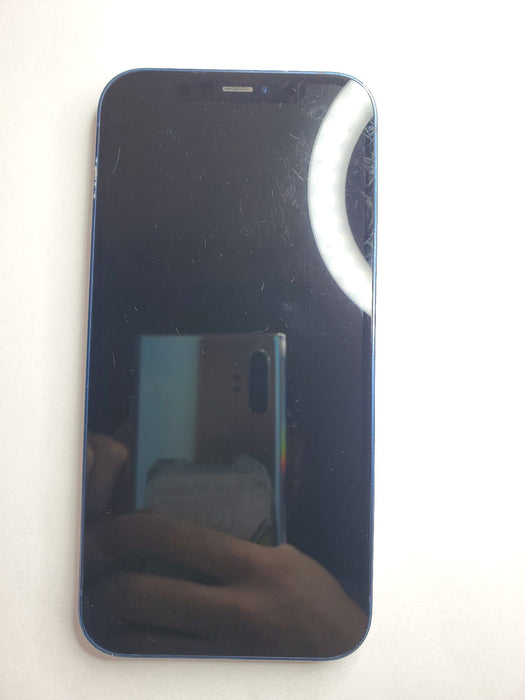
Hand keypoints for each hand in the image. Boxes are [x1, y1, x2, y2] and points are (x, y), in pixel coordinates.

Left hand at [88, 512, 367, 657]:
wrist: (343, 654)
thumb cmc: (315, 598)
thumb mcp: (284, 555)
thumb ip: (234, 542)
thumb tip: (175, 524)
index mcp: (256, 569)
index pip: (174, 538)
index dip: (128, 530)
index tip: (112, 529)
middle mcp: (237, 612)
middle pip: (141, 595)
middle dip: (103, 580)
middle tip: (97, 566)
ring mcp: (223, 654)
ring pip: (136, 640)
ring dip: (108, 617)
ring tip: (104, 595)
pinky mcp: (215, 679)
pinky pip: (156, 662)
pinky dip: (131, 644)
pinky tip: (130, 626)